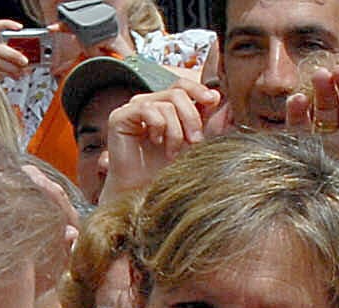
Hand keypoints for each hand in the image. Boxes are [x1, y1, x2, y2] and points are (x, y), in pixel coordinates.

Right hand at [0, 19, 40, 80]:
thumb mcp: (0, 49)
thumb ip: (13, 47)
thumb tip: (31, 52)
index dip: (7, 24)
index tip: (20, 27)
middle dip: (13, 54)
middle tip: (25, 61)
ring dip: (13, 68)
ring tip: (23, 70)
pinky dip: (11, 75)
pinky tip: (17, 76)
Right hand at [101, 82, 226, 201]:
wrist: (143, 192)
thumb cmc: (167, 170)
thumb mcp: (192, 142)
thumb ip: (204, 120)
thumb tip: (218, 96)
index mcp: (166, 105)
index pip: (183, 85)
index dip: (199, 89)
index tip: (214, 101)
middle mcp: (150, 102)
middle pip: (178, 93)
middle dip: (192, 118)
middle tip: (195, 142)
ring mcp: (134, 108)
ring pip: (166, 104)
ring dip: (175, 131)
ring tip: (172, 152)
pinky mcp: (120, 116)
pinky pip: (147, 109)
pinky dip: (158, 127)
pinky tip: (156, 143)